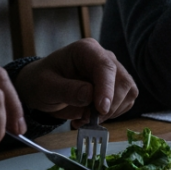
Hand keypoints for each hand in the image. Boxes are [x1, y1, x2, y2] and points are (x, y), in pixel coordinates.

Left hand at [13, 38, 137, 125]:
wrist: (44, 87)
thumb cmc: (42, 81)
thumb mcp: (46, 86)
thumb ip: (67, 90)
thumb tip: (90, 95)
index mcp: (86, 50)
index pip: (105, 66)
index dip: (107, 88)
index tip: (101, 109)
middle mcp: (104, 58)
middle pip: (123, 81)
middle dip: (109, 105)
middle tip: (87, 119)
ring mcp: (113, 73)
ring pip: (128, 93)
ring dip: (111, 112)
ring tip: (85, 118)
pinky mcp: (117, 88)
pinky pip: (125, 103)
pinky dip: (111, 115)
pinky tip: (90, 117)